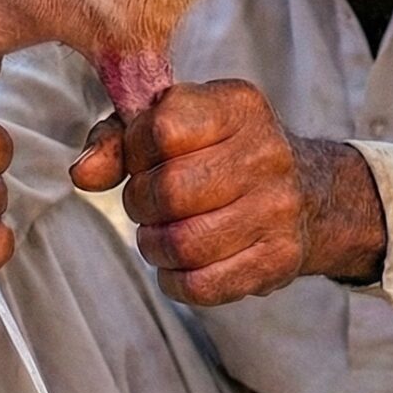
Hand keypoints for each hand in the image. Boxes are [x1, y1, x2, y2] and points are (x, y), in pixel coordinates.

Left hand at [68, 79, 385, 306]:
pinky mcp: (278, 260)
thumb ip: (120, 138)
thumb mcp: (178, 123)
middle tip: (147, 207)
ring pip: (184, 244)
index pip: (161, 128)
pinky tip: (180, 266)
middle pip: (170, 191)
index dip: (134, 152)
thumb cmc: (222, 153)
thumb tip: (82, 173)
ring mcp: (279, 210)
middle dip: (140, 205)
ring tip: (161, 237)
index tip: (142, 161)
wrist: (310, 194)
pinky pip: (202, 286)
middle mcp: (267, 153)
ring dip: (154, 246)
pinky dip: (176, 281)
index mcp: (239, 106)